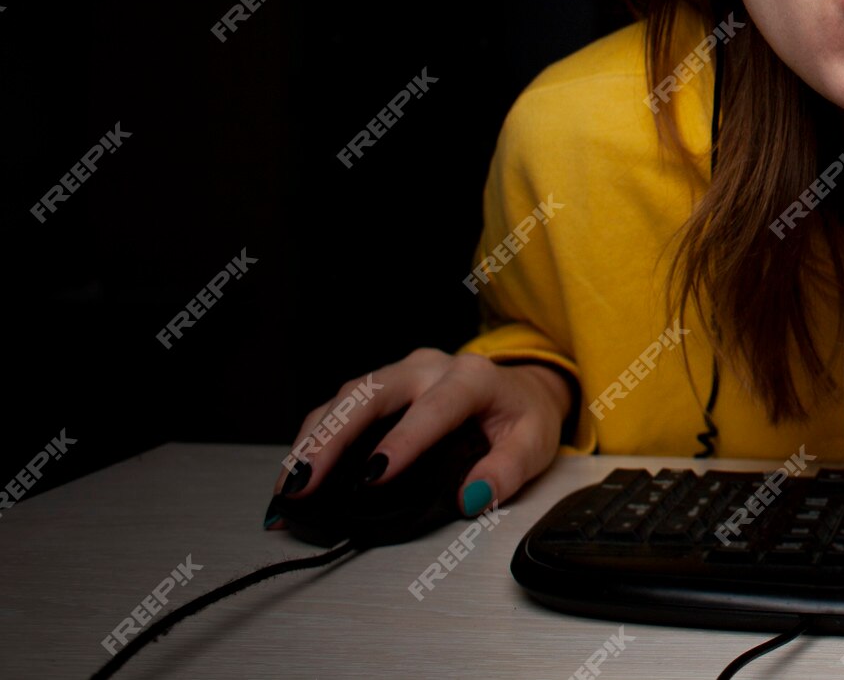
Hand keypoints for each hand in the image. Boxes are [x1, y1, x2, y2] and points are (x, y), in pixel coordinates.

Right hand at [267, 348, 571, 527]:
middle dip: (332, 439)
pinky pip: (338, 409)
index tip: (375, 477)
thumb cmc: (522, 417)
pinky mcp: (379, 390)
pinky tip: (294, 477)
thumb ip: (507, 470)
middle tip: (305, 483)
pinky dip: (312, 442)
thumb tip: (474, 496)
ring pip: (345, 398)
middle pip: (370, 394)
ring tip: (289, 487)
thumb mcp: (534, 444)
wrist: (518, 390)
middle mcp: (428, 367)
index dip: (403, 441)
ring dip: (312, 441)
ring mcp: (399, 374)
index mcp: (472, 377)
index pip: (434, 408)